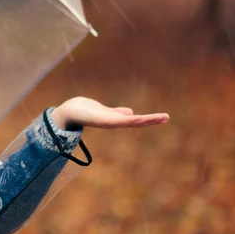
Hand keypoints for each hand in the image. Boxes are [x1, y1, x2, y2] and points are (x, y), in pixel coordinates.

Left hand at [50, 97, 168, 129]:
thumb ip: (115, 113)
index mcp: (115, 120)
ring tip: (159, 116)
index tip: (163, 117)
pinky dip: (127, 120)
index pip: (135, 120)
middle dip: (151, 120)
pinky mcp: (100, 120)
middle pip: (136, 122)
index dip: (149, 119)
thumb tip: (130, 113)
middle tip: (167, 117)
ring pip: (129, 122)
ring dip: (144, 120)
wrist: (67, 112)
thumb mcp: (103, 110)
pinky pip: (116, 120)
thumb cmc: (83, 111)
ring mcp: (108, 122)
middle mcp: (113, 123)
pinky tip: (137, 117)